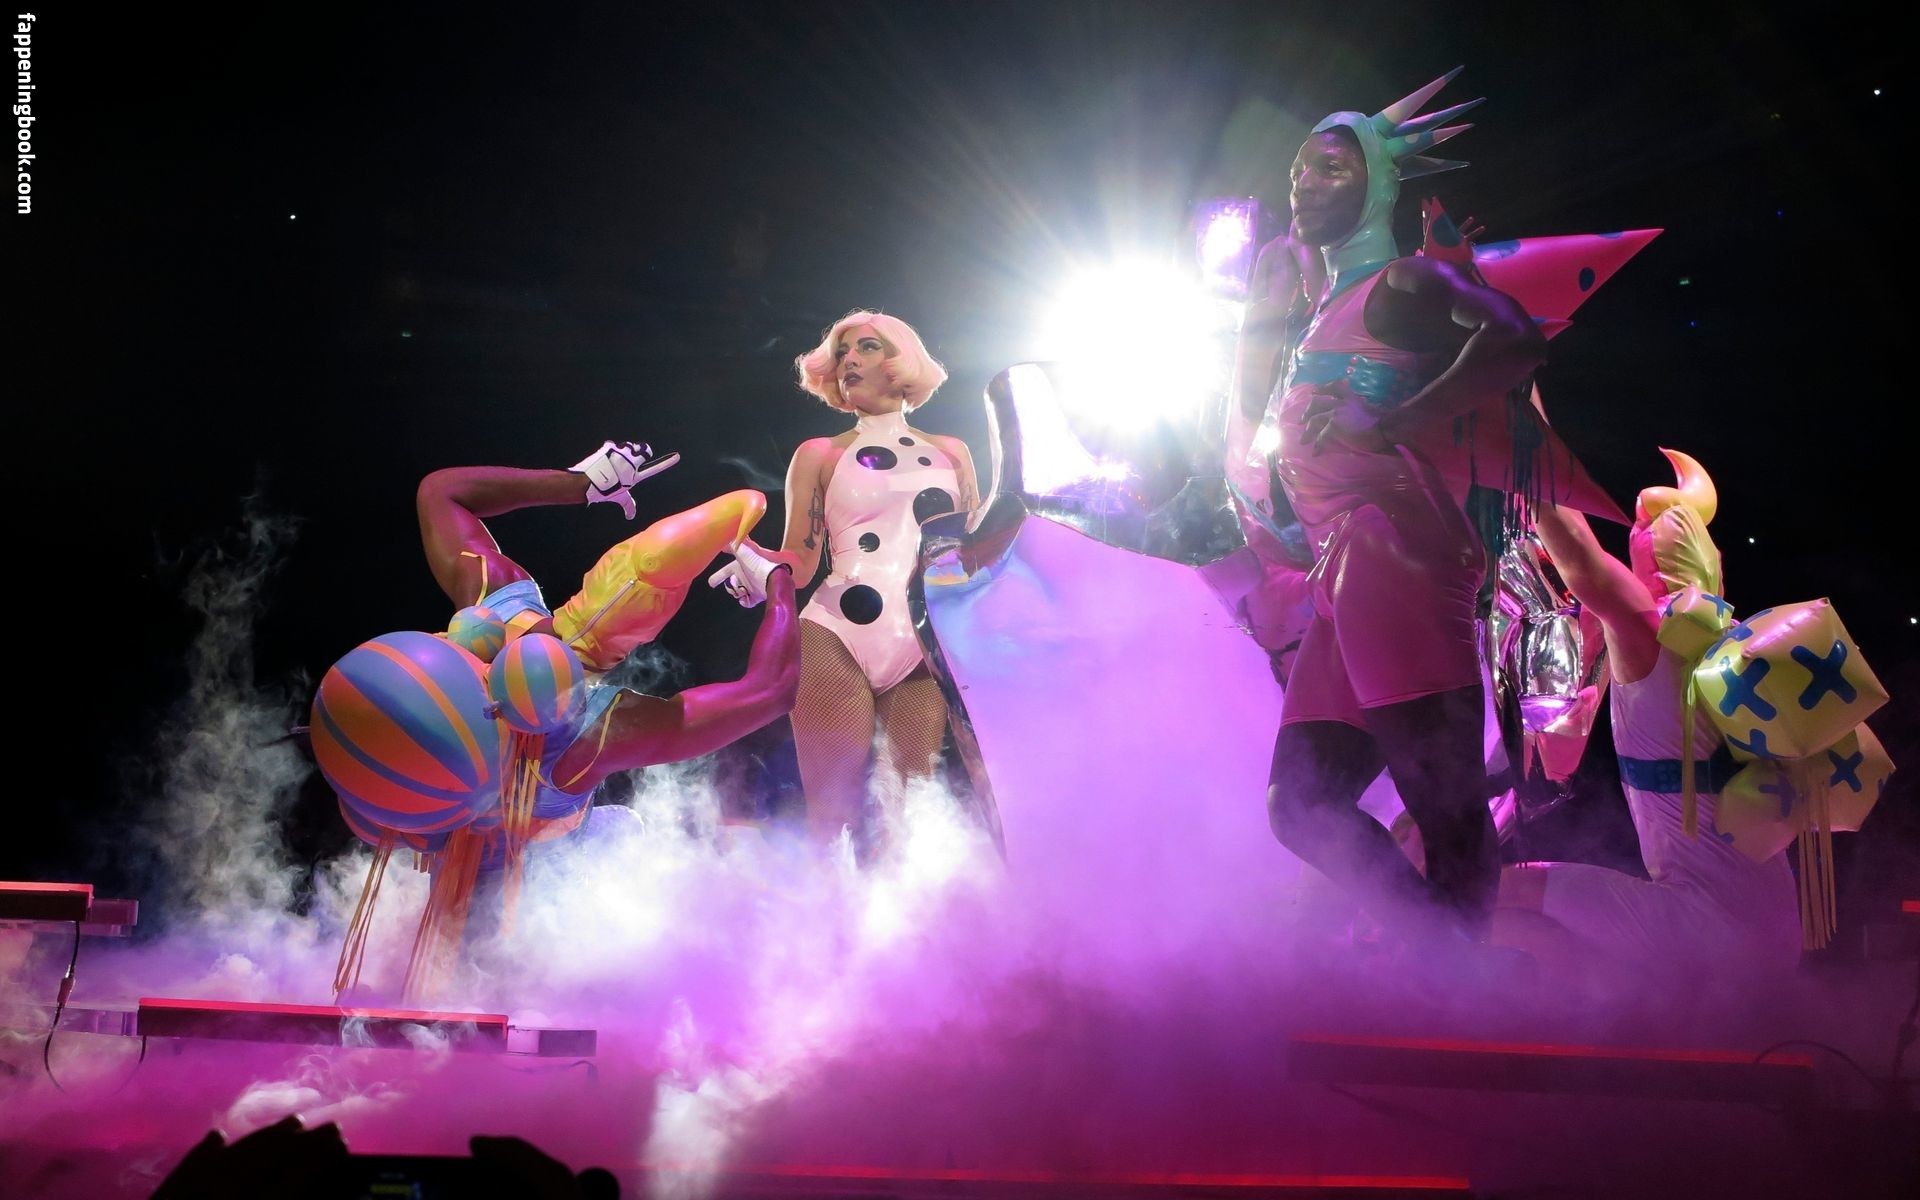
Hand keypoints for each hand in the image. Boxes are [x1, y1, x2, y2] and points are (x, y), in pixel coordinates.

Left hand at [151, 1117, 348, 1199]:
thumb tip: (309, 1199)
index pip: (290, 1183)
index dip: (318, 1159)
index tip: (341, 1141)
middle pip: (260, 1164)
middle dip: (296, 1143)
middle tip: (325, 1126)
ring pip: (224, 1161)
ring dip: (258, 1140)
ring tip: (288, 1123)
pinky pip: (180, 1175)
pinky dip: (200, 1155)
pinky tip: (217, 1137)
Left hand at [569, 439, 680, 518]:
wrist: (587, 481)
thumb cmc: (603, 491)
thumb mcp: (618, 498)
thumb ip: (628, 505)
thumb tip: (630, 516)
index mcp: (635, 475)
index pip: (654, 468)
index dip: (667, 463)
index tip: (677, 456)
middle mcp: (630, 462)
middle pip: (644, 449)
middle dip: (640, 451)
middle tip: (631, 458)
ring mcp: (620, 452)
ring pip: (628, 445)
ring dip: (624, 450)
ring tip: (615, 459)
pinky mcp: (609, 447)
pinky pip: (613, 445)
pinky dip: (610, 449)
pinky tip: (605, 457)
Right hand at [707, 541, 780, 607]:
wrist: (771, 577)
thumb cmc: (756, 564)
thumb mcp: (743, 552)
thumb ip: (732, 545)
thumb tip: (723, 541)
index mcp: (740, 567)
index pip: (726, 571)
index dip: (718, 577)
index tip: (711, 583)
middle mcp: (745, 576)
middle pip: (731, 584)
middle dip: (730, 587)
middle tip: (733, 587)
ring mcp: (751, 587)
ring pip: (737, 593)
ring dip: (738, 592)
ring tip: (743, 590)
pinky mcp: (757, 596)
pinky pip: (747, 602)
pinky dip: (745, 602)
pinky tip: (746, 598)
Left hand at [1301, 388, 1394, 455]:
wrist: (1381, 430)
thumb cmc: (1378, 423)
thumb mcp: (1366, 410)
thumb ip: (1355, 410)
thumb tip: (1348, 419)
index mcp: (1350, 398)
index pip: (1334, 387)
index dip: (1322, 388)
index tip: (1313, 392)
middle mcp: (1340, 403)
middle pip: (1317, 403)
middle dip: (1307, 412)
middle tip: (1301, 421)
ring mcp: (1335, 413)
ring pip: (1315, 420)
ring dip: (1308, 431)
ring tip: (1304, 441)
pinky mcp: (1333, 426)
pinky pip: (1321, 436)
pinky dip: (1318, 445)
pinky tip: (1316, 452)